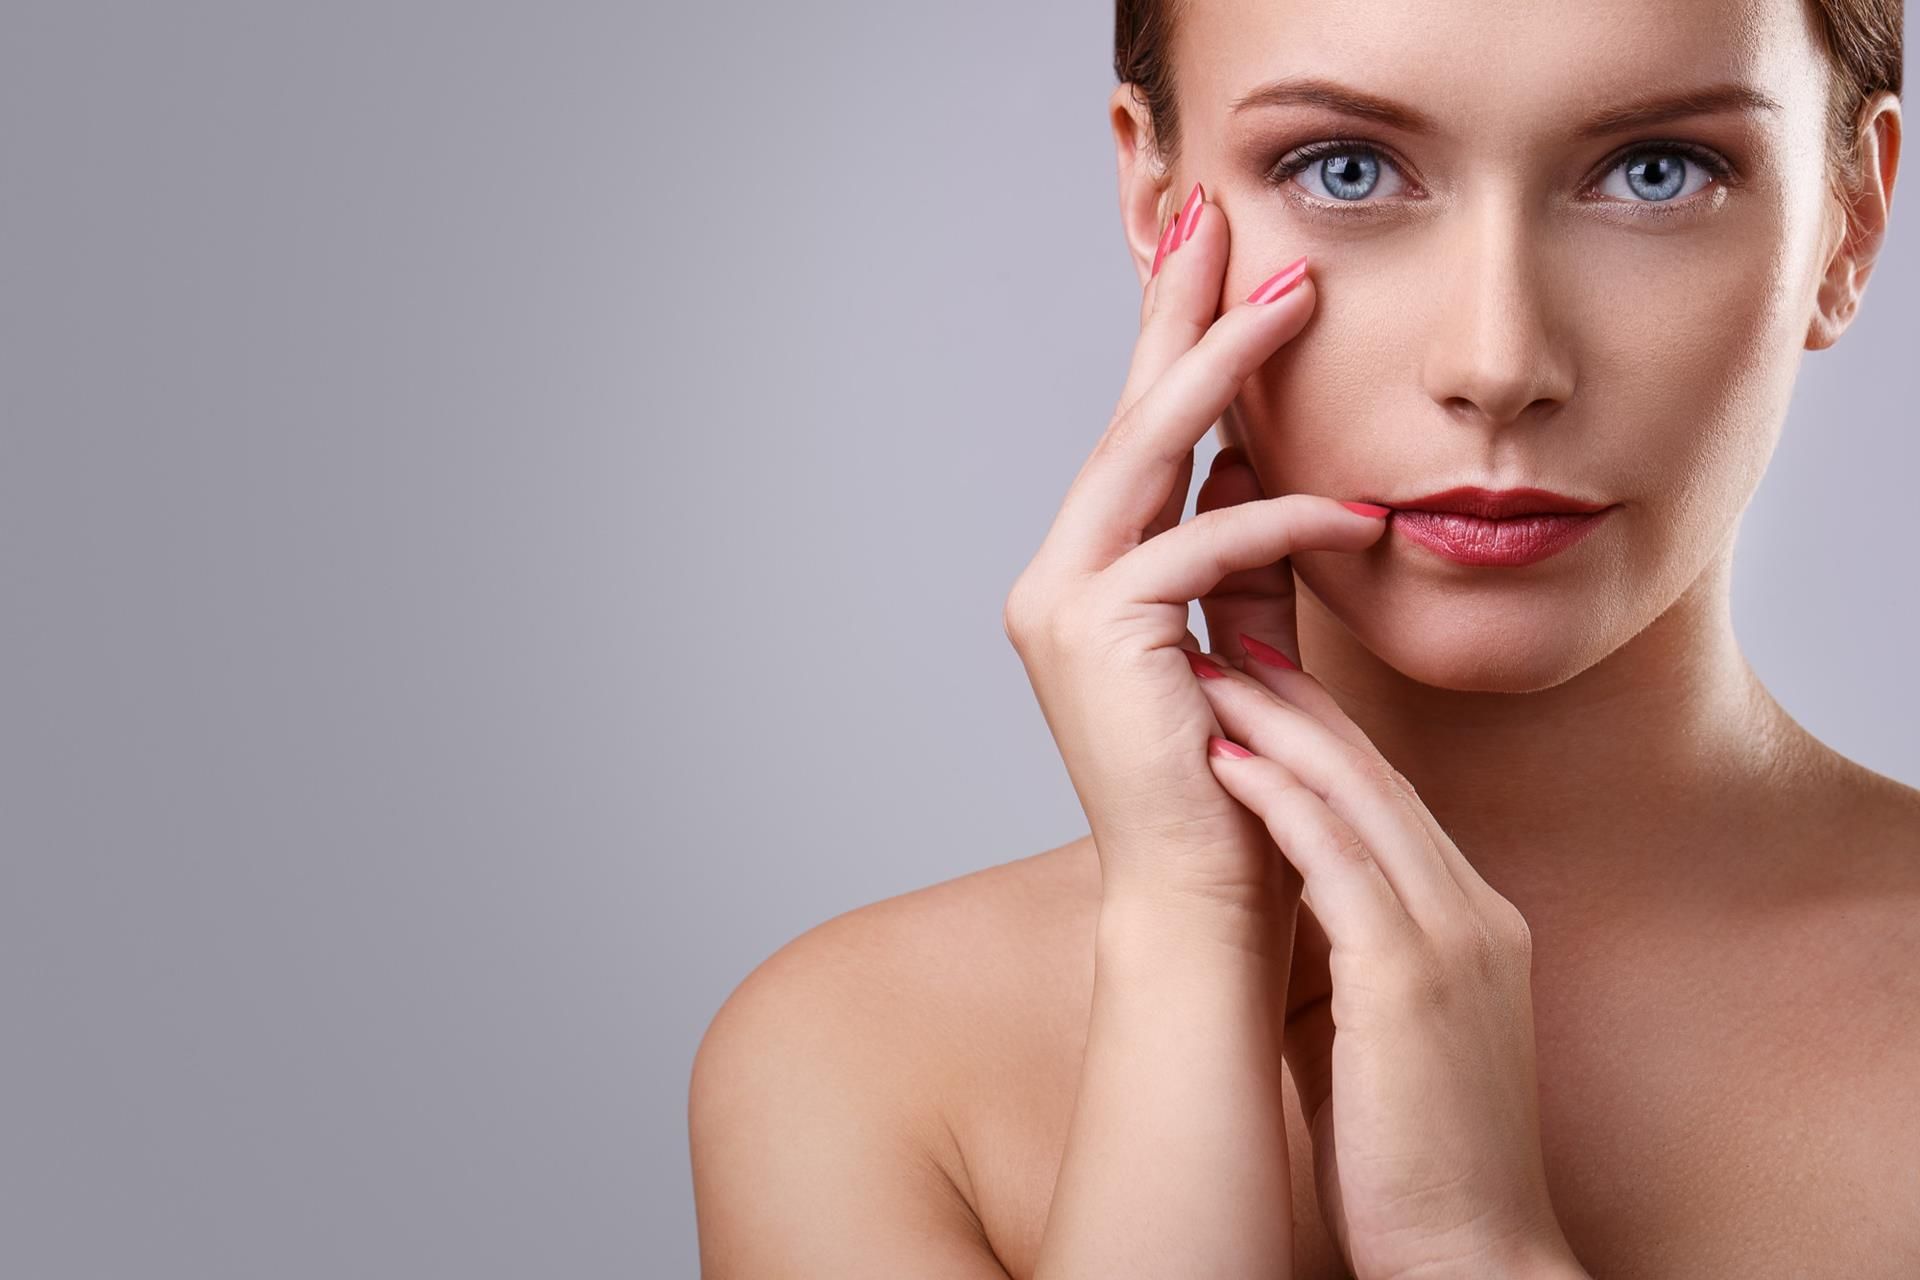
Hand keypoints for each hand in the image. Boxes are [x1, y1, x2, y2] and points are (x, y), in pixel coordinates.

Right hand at [1002, 180, 1390, 917]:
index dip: (1173, 346)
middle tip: (1218, 214)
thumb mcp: (1247, 639)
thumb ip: (1245, 556)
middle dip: (1178, 312)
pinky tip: (1352, 513)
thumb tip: (1262, 460)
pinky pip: (1200, 543)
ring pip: (1145, 454)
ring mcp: (1062, 603)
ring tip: (1292, 291)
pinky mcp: (1096, 631)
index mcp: (1086, 581)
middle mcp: (1056, 581)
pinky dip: (1279, 520)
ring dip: (1224, 367)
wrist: (1202, 900)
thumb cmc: (1232, 783)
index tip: (1213, 261)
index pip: (1137, 443)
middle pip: (1127, 421)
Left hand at [1187, 655, 1584, 1277]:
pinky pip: (1340, 864)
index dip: (1323, 733)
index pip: (1389, 800)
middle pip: (1375, 773)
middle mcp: (1472, 911)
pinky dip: (1283, 803)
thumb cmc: (1416, 1158)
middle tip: (1228, 638)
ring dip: (1278, 725)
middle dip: (1298, 700)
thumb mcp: (1390, 1032)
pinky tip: (1227, 760)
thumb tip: (1286, 917)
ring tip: (1210, 669)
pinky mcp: (1413, 982)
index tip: (1259, 684)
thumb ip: (1356, 960)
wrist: (1475, 1258)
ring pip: (1358, 796)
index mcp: (1469, 923)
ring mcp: (1451, 940)